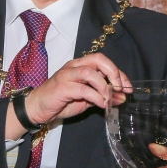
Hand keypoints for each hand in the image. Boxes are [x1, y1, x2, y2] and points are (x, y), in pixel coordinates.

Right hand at [6, 54, 129, 138]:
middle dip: (113, 73)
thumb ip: (103, 96)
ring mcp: (67, 75)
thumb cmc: (61, 102)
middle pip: (98, 59)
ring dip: (104, 85)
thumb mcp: (87, 100)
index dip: (119, 73)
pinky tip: (102, 104)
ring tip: (110, 98)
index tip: (128, 87)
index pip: (104, 62)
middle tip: (121, 88)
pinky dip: (96, 97)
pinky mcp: (62, 87)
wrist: (38, 108)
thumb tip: (122, 98)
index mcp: (81, 65)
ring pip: (90, 72)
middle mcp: (74, 66)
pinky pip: (83, 89)